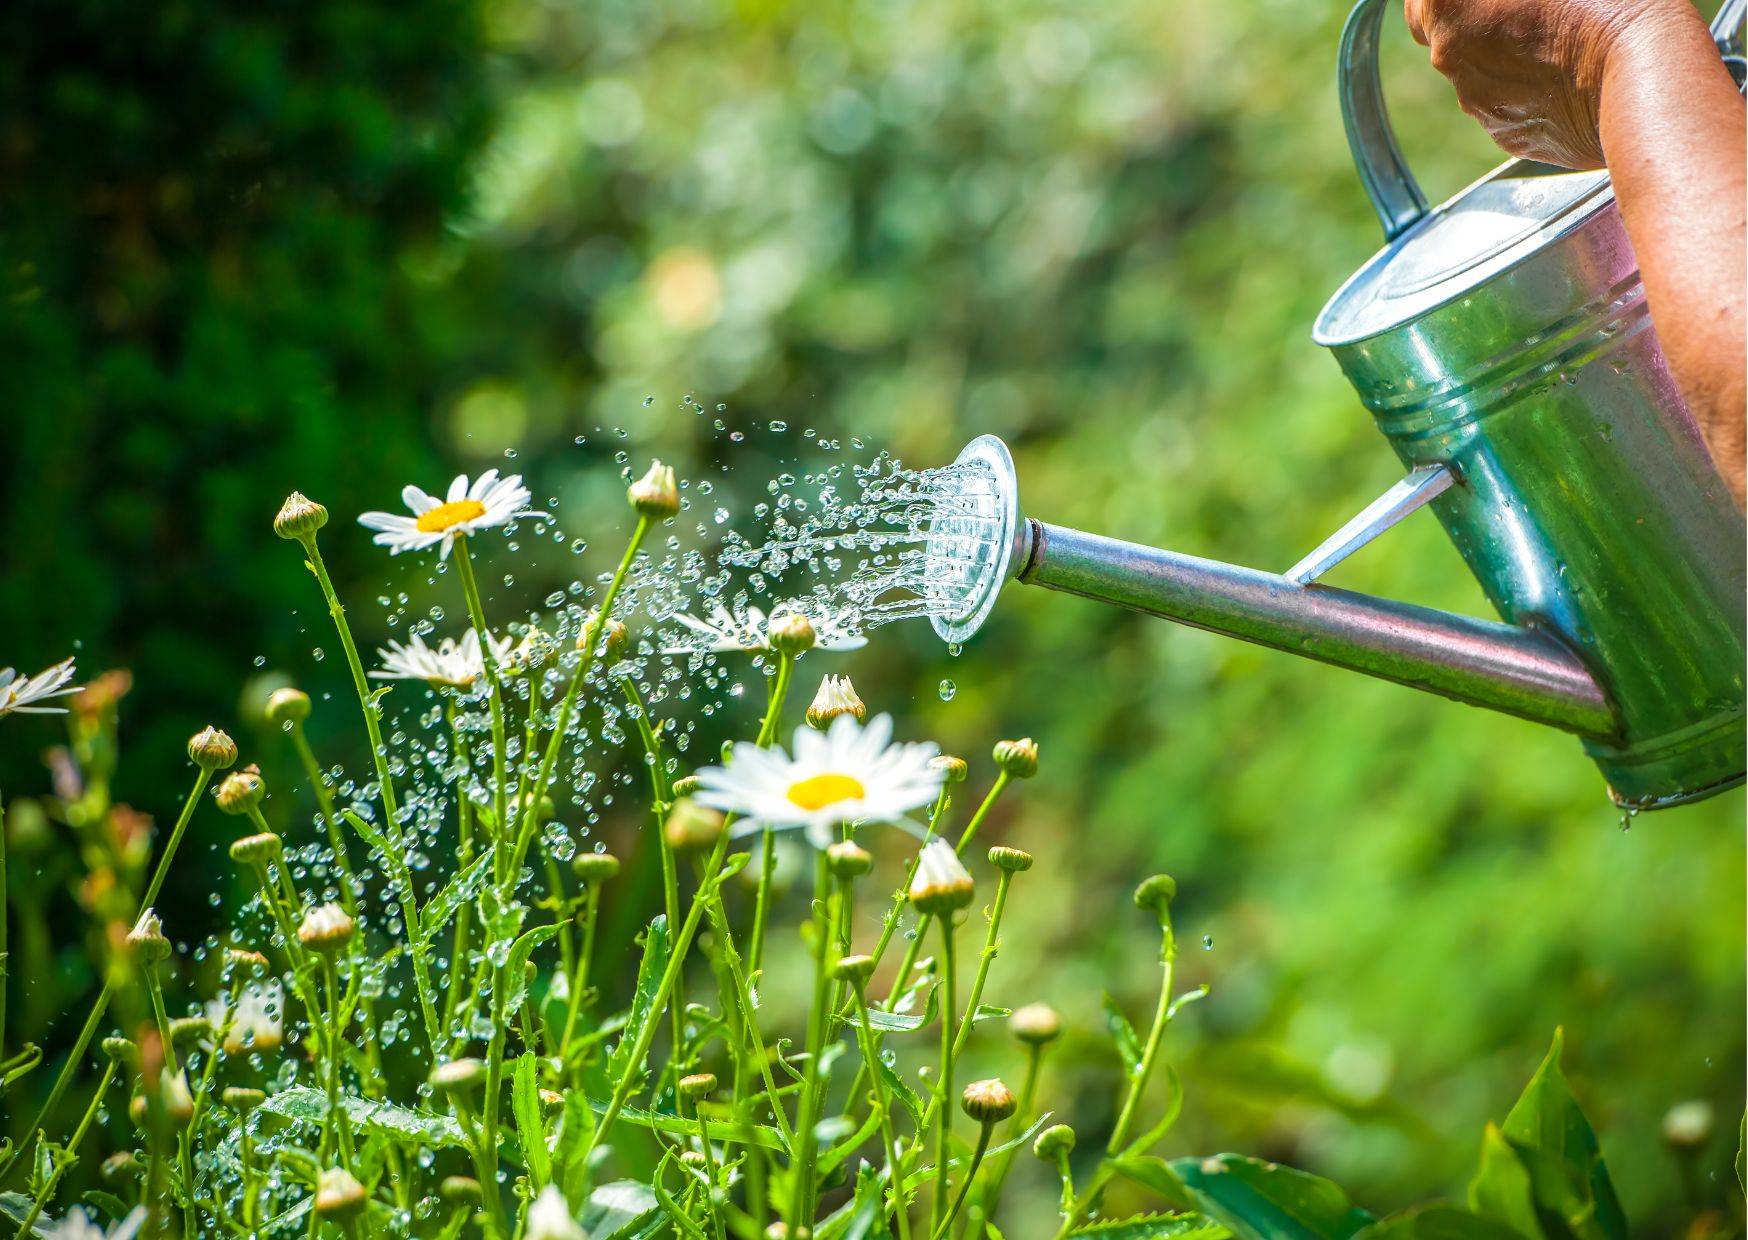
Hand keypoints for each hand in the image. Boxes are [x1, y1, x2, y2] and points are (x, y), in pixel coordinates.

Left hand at [1404, 0, 1694, 168]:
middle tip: (1536, 7)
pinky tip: (1573, 73)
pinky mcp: (1509, 135)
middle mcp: (1450, 59)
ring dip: (1508, 54)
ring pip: (1479, 72)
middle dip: (1479, 20)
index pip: (1420, 2)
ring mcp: (1477, 102)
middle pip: (1448, 35)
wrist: (1643, 76)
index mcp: (1448, 5)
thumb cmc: (1605, 0)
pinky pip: (1509, 105)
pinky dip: (1530, 90)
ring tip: (1566, 38)